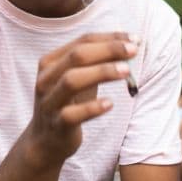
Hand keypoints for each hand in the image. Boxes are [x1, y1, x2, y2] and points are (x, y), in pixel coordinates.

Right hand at [27, 33, 137, 165]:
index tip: (135, 40)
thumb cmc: (69, 104)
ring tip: (126, 71)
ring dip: (101, 72)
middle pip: (77, 56)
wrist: (46, 142)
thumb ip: (98, 63)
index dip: (110, 38)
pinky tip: (110, 103)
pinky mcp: (56, 125)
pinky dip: (91, 108)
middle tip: (134, 50)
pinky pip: (71, 114)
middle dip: (108, 50)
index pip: (83, 41)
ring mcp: (49, 102)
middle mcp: (46, 79)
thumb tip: (130, 45)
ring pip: (72, 81)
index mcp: (51, 62)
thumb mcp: (80, 79)